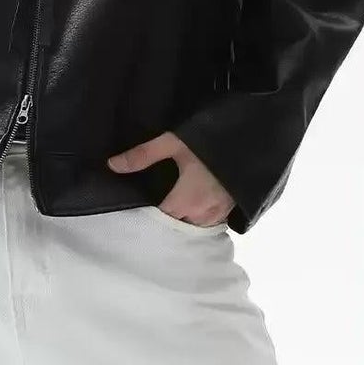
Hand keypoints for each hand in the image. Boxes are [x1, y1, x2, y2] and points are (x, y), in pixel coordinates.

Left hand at [106, 131, 235, 225]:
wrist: (251, 139)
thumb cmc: (210, 142)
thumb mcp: (174, 143)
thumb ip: (143, 155)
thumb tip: (112, 165)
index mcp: (185, 202)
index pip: (159, 219)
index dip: (147, 214)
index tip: (138, 206)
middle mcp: (202, 214)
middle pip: (176, 225)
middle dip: (166, 217)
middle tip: (154, 203)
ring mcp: (219, 214)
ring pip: (194, 225)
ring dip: (183, 219)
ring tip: (173, 204)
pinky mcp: (231, 209)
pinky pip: (210, 222)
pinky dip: (200, 217)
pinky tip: (194, 204)